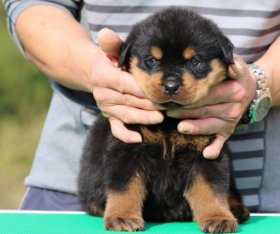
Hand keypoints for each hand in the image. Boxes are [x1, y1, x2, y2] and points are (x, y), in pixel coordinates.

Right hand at [90, 28, 163, 142]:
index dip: (141, 89)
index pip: (125, 84)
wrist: (94, 73)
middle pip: (129, 101)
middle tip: (168, 106)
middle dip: (149, 104)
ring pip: (127, 115)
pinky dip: (126, 136)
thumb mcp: (110, 50)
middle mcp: (103, 94)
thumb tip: (105, 32)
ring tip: (160, 118)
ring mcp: (106, 108)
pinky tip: (139, 139)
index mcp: (103, 76)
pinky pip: (116, 129)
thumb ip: (111, 44)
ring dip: (144, 118)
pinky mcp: (109, 118)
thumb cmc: (110, 60)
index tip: (158, 90)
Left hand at [167, 55, 256, 158]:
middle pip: (206, 110)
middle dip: (186, 110)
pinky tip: (206, 154)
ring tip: (181, 128)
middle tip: (167, 110)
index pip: (210, 94)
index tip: (176, 96)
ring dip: (196, 128)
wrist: (251, 90)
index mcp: (234, 91)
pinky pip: (221, 142)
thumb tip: (231, 64)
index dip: (193, 94)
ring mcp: (230, 122)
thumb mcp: (239, 66)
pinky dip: (215, 148)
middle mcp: (232, 108)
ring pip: (210, 126)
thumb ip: (233, 64)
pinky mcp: (228, 131)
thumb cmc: (237, 76)